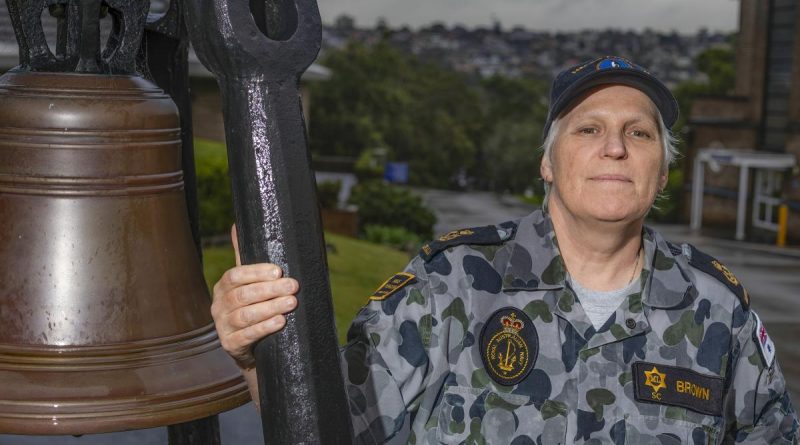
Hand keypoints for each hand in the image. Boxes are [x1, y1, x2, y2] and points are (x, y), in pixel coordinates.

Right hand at [211, 225, 298, 368]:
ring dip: (270, 308)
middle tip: (293, 286)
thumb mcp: (247, 283)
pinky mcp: (230, 345)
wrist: (250, 346)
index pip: (236, 275)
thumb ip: (244, 256)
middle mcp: (218, 305)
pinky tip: (280, 322)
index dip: (256, 272)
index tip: (279, 271)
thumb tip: (236, 224)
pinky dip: (264, 328)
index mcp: (223, 287)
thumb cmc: (252, 307)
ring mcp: (222, 326)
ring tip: (291, 303)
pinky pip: (246, 336)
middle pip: (242, 295)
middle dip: (270, 290)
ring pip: (245, 315)